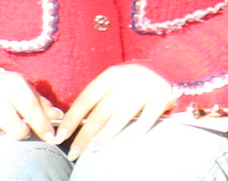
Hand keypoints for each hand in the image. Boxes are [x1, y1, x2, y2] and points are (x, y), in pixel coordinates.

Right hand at [0, 68, 56, 140]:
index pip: (30, 107)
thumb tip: (58, 116)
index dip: (42, 124)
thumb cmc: (7, 92)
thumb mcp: (26, 92)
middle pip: (9, 121)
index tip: (51, 139)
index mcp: (12, 82)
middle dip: (19, 132)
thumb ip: (41, 105)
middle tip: (20, 132)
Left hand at [58, 62, 177, 153]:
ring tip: (93, 150)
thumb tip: (68, 128)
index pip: (86, 99)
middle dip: (85, 134)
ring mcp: (146, 87)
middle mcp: (129, 78)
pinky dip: (137, 130)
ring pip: (120, 116)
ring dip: (105, 136)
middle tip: (75, 152)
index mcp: (112, 75)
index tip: (60, 137)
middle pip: (101, 111)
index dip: (72, 119)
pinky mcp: (162, 97)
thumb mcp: (114, 87)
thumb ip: (96, 102)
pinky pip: (147, 118)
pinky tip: (128, 142)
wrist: (168, 75)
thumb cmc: (132, 88)